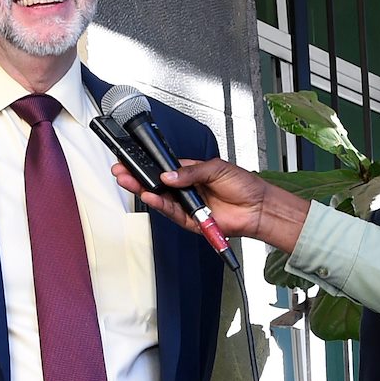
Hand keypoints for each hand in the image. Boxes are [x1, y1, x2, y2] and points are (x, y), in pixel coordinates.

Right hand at [111, 156, 312, 252]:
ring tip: (130, 181)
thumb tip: (168, 174)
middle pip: (157, 184)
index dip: (148, 165)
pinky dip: (160, 204)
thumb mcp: (216, 168)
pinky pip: (171, 212)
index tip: (132, 159)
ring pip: (160, 199)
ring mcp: (188, 205)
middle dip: (137, 177)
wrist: (258, 207)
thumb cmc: (244, 185)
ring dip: (144, 190)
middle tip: (121, 171)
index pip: (164, 168)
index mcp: (191, 173)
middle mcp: (187, 189)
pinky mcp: (191, 221)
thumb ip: (190, 171)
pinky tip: (150, 195)